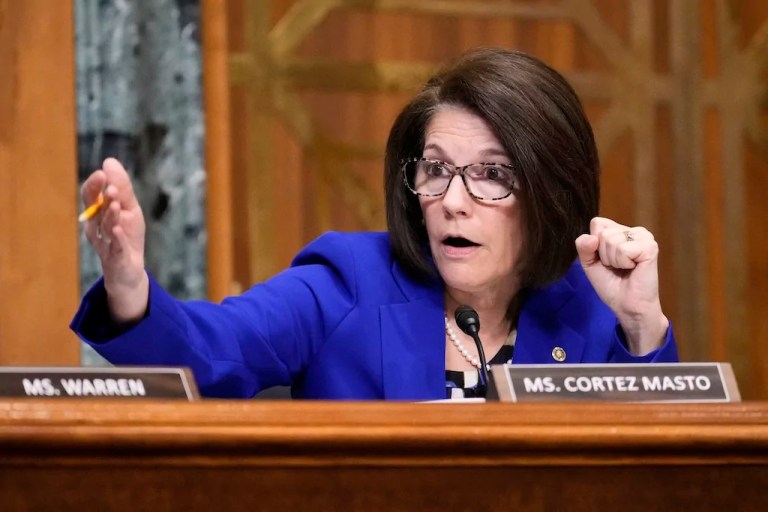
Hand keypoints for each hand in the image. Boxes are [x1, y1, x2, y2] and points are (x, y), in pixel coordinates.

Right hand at [81, 158, 148, 322]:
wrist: (129, 269)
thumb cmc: (127, 236)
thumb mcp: (129, 209)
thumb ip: (121, 187)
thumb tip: (109, 161)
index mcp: (99, 214)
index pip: (91, 196)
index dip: (95, 184)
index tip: (102, 173)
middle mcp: (97, 227)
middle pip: (94, 210)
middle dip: (99, 196)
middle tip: (107, 183)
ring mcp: (105, 243)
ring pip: (105, 227)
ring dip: (110, 215)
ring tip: (116, 203)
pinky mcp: (116, 258)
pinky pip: (115, 247)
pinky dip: (117, 238)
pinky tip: (118, 230)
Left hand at [574, 217, 668, 354]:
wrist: (627, 305)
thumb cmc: (611, 284)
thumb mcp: (589, 263)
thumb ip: (584, 247)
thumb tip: (591, 238)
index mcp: (620, 231)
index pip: (597, 223)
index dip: (594, 244)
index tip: (604, 260)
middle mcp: (633, 231)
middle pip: (603, 233)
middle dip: (604, 255)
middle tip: (617, 267)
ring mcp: (644, 237)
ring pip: (611, 240)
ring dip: (613, 260)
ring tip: (625, 268)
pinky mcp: (650, 247)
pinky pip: (623, 249)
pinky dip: (622, 262)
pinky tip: (633, 268)